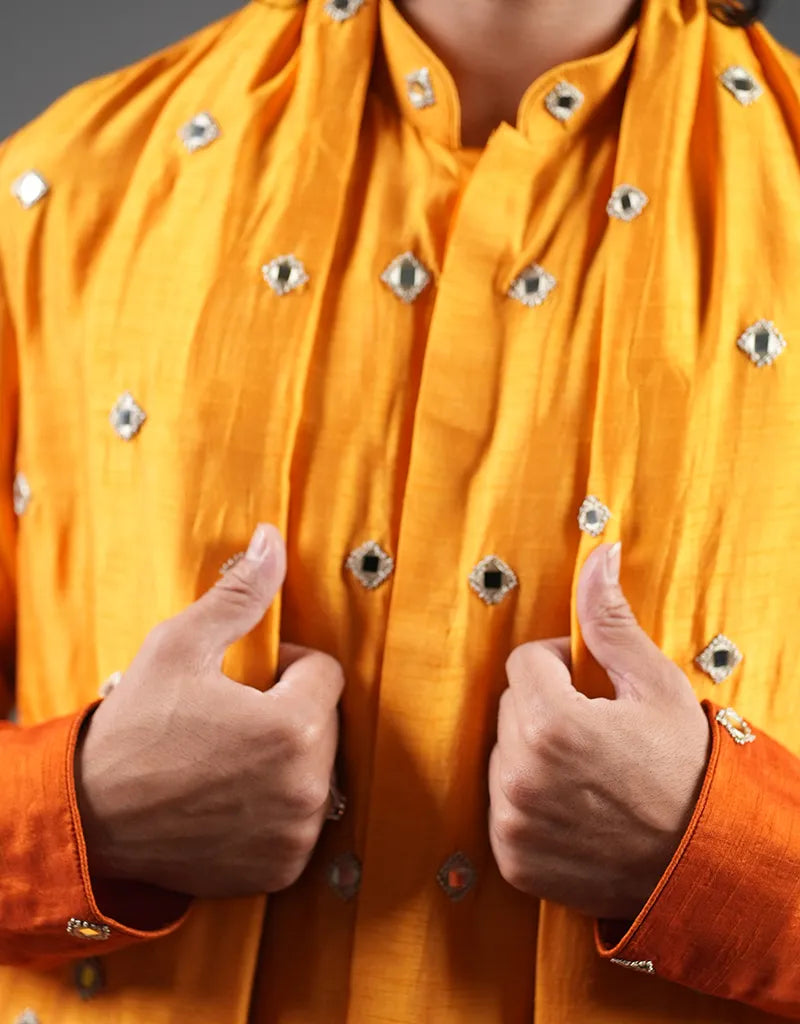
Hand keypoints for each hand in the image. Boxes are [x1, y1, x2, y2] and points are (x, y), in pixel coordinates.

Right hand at [75, 523, 344, 898]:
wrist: (87, 817)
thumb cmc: (132, 728)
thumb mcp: (179, 645)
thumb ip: (239, 594)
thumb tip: (271, 540)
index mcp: (292, 728)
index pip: (327, 673)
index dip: (287, 666)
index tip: (245, 679)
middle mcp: (306, 787)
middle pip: (326, 722)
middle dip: (289, 710)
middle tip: (232, 716)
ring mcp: (295, 834)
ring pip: (315, 768)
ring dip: (285, 757)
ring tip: (228, 755)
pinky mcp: (282, 868)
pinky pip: (300, 817)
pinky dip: (276, 804)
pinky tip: (230, 795)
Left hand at [488, 542, 710, 920]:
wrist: (707, 861)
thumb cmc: (687, 767)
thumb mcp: (656, 684)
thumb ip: (610, 620)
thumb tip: (597, 554)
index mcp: (550, 723)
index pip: (525, 661)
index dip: (562, 666)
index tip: (596, 689)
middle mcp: (520, 774)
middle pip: (511, 708)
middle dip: (547, 708)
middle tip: (598, 732)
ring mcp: (513, 822)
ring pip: (505, 756)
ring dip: (535, 755)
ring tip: (589, 772)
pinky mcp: (514, 859)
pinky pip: (504, 807)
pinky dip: (531, 804)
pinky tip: (575, 807)